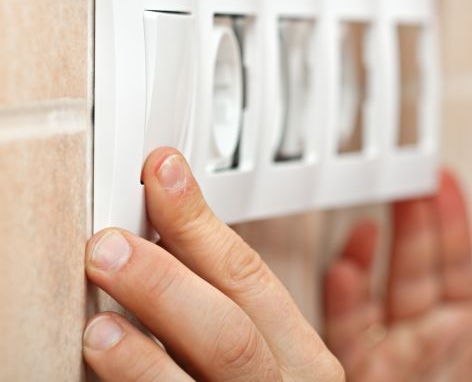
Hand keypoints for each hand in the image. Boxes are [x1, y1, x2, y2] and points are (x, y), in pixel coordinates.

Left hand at [83, 148, 343, 381]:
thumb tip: (170, 245)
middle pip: (232, 334)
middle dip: (168, 283)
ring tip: (99, 328)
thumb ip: (236, 319)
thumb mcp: (279, 369)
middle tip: (109, 248)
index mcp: (303, 362)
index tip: (161, 176)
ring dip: (147, 360)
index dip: (202, 224)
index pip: (252, 279)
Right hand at [324, 170, 471, 381]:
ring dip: (372, 249)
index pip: (458, 259)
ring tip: (375, 218)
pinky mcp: (361, 374)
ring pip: (377, 287)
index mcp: (471, 331)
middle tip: (407, 181)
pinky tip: (347, 266)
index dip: (452, 217)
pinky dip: (341, 294)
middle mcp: (428, 337)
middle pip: (415, 263)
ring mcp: (392, 354)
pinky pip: (345, 328)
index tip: (444, 181)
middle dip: (411, 219)